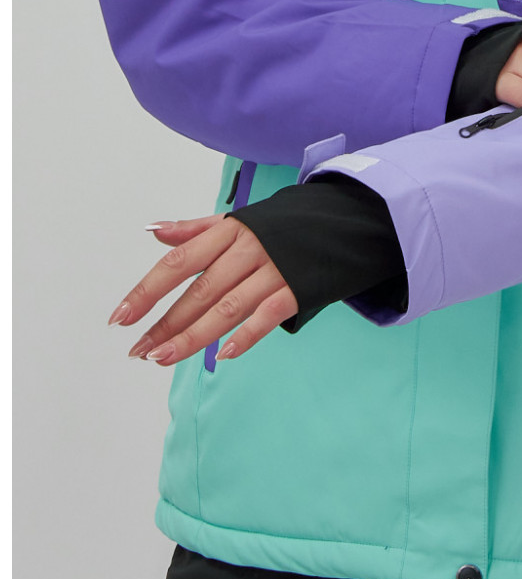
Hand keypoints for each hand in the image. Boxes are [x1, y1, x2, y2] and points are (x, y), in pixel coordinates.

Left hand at [107, 215, 297, 364]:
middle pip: (199, 291)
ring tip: (164, 358)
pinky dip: (248, 334)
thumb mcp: (238, 221)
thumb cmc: (282, 225)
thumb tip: (154, 231)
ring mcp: (274, 269)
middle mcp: (247, 250)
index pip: (178, 262)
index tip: (121, 317)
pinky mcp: (298, 288)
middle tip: (140, 351)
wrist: (344, 220)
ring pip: (228, 307)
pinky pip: (269, 314)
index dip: (147, 290)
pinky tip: (225, 354)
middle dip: (165, 324)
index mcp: (228, 232)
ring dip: (194, 336)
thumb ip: (195, 230)